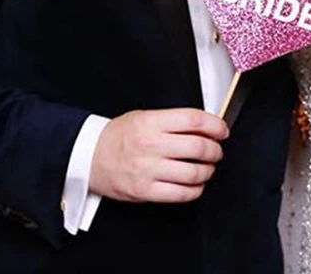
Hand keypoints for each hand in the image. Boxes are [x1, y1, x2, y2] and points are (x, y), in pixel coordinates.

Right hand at [89, 108, 228, 202]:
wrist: (88, 156)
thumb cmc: (119, 136)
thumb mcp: (145, 117)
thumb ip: (174, 121)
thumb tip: (206, 128)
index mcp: (152, 122)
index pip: (195, 120)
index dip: (216, 125)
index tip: (222, 130)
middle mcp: (151, 145)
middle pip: (199, 147)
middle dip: (215, 150)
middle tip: (216, 151)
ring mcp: (148, 170)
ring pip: (193, 173)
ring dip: (208, 171)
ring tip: (207, 168)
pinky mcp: (144, 191)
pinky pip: (180, 194)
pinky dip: (195, 190)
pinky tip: (195, 184)